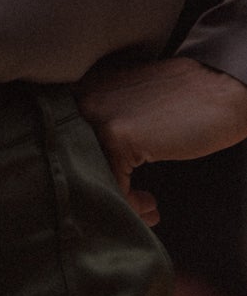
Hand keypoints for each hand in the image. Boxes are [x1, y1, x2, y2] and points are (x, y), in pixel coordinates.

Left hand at [74, 56, 246, 225]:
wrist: (224, 88)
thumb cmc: (188, 101)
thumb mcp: (134, 105)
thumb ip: (109, 122)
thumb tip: (94, 160)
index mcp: (87, 88)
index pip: (70, 141)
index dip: (92, 171)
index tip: (117, 185)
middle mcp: (85, 97)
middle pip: (76, 159)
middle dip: (104, 187)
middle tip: (133, 203)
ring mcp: (98, 114)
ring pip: (91, 174)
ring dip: (120, 199)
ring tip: (146, 207)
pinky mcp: (118, 135)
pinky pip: (113, 184)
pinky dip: (131, 203)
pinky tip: (150, 205)